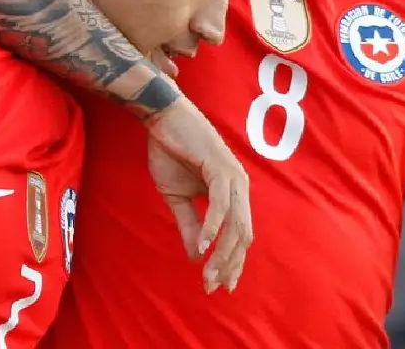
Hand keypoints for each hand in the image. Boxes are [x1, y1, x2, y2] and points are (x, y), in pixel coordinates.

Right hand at [145, 98, 251, 292]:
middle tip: (213, 287)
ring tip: (207, 274)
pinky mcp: (220, 166)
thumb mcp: (177, 197)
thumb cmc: (171, 151)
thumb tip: (196, 256)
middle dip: (229, 264)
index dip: (231, 262)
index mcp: (233, 192)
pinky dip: (212, 226)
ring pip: (236, 224)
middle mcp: (240, 185)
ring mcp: (233, 175)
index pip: (239, 235)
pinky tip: (202, 244)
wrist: (161, 118)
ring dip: (222, 252)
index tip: (219, 286)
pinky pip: (221, 203)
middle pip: (243, 235)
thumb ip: (189, 224)